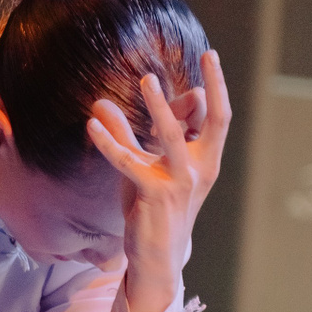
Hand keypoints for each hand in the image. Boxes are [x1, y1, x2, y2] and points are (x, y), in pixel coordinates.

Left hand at [86, 50, 230, 311]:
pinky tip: (92, 126)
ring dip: (160, 107)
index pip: (219, 118)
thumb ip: (125, 135)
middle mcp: (199, 169)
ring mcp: (179, 182)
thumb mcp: (141, 166)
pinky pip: (129, 162)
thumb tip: (102, 103)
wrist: (156, 257)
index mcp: (205, 161)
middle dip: (212, 87)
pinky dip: (109, 142)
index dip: (217, 87)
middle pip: (212, 121)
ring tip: (147, 79)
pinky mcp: (154, 195)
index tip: (211, 56)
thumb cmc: (152, 209)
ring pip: (172, 137)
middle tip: (208, 54)